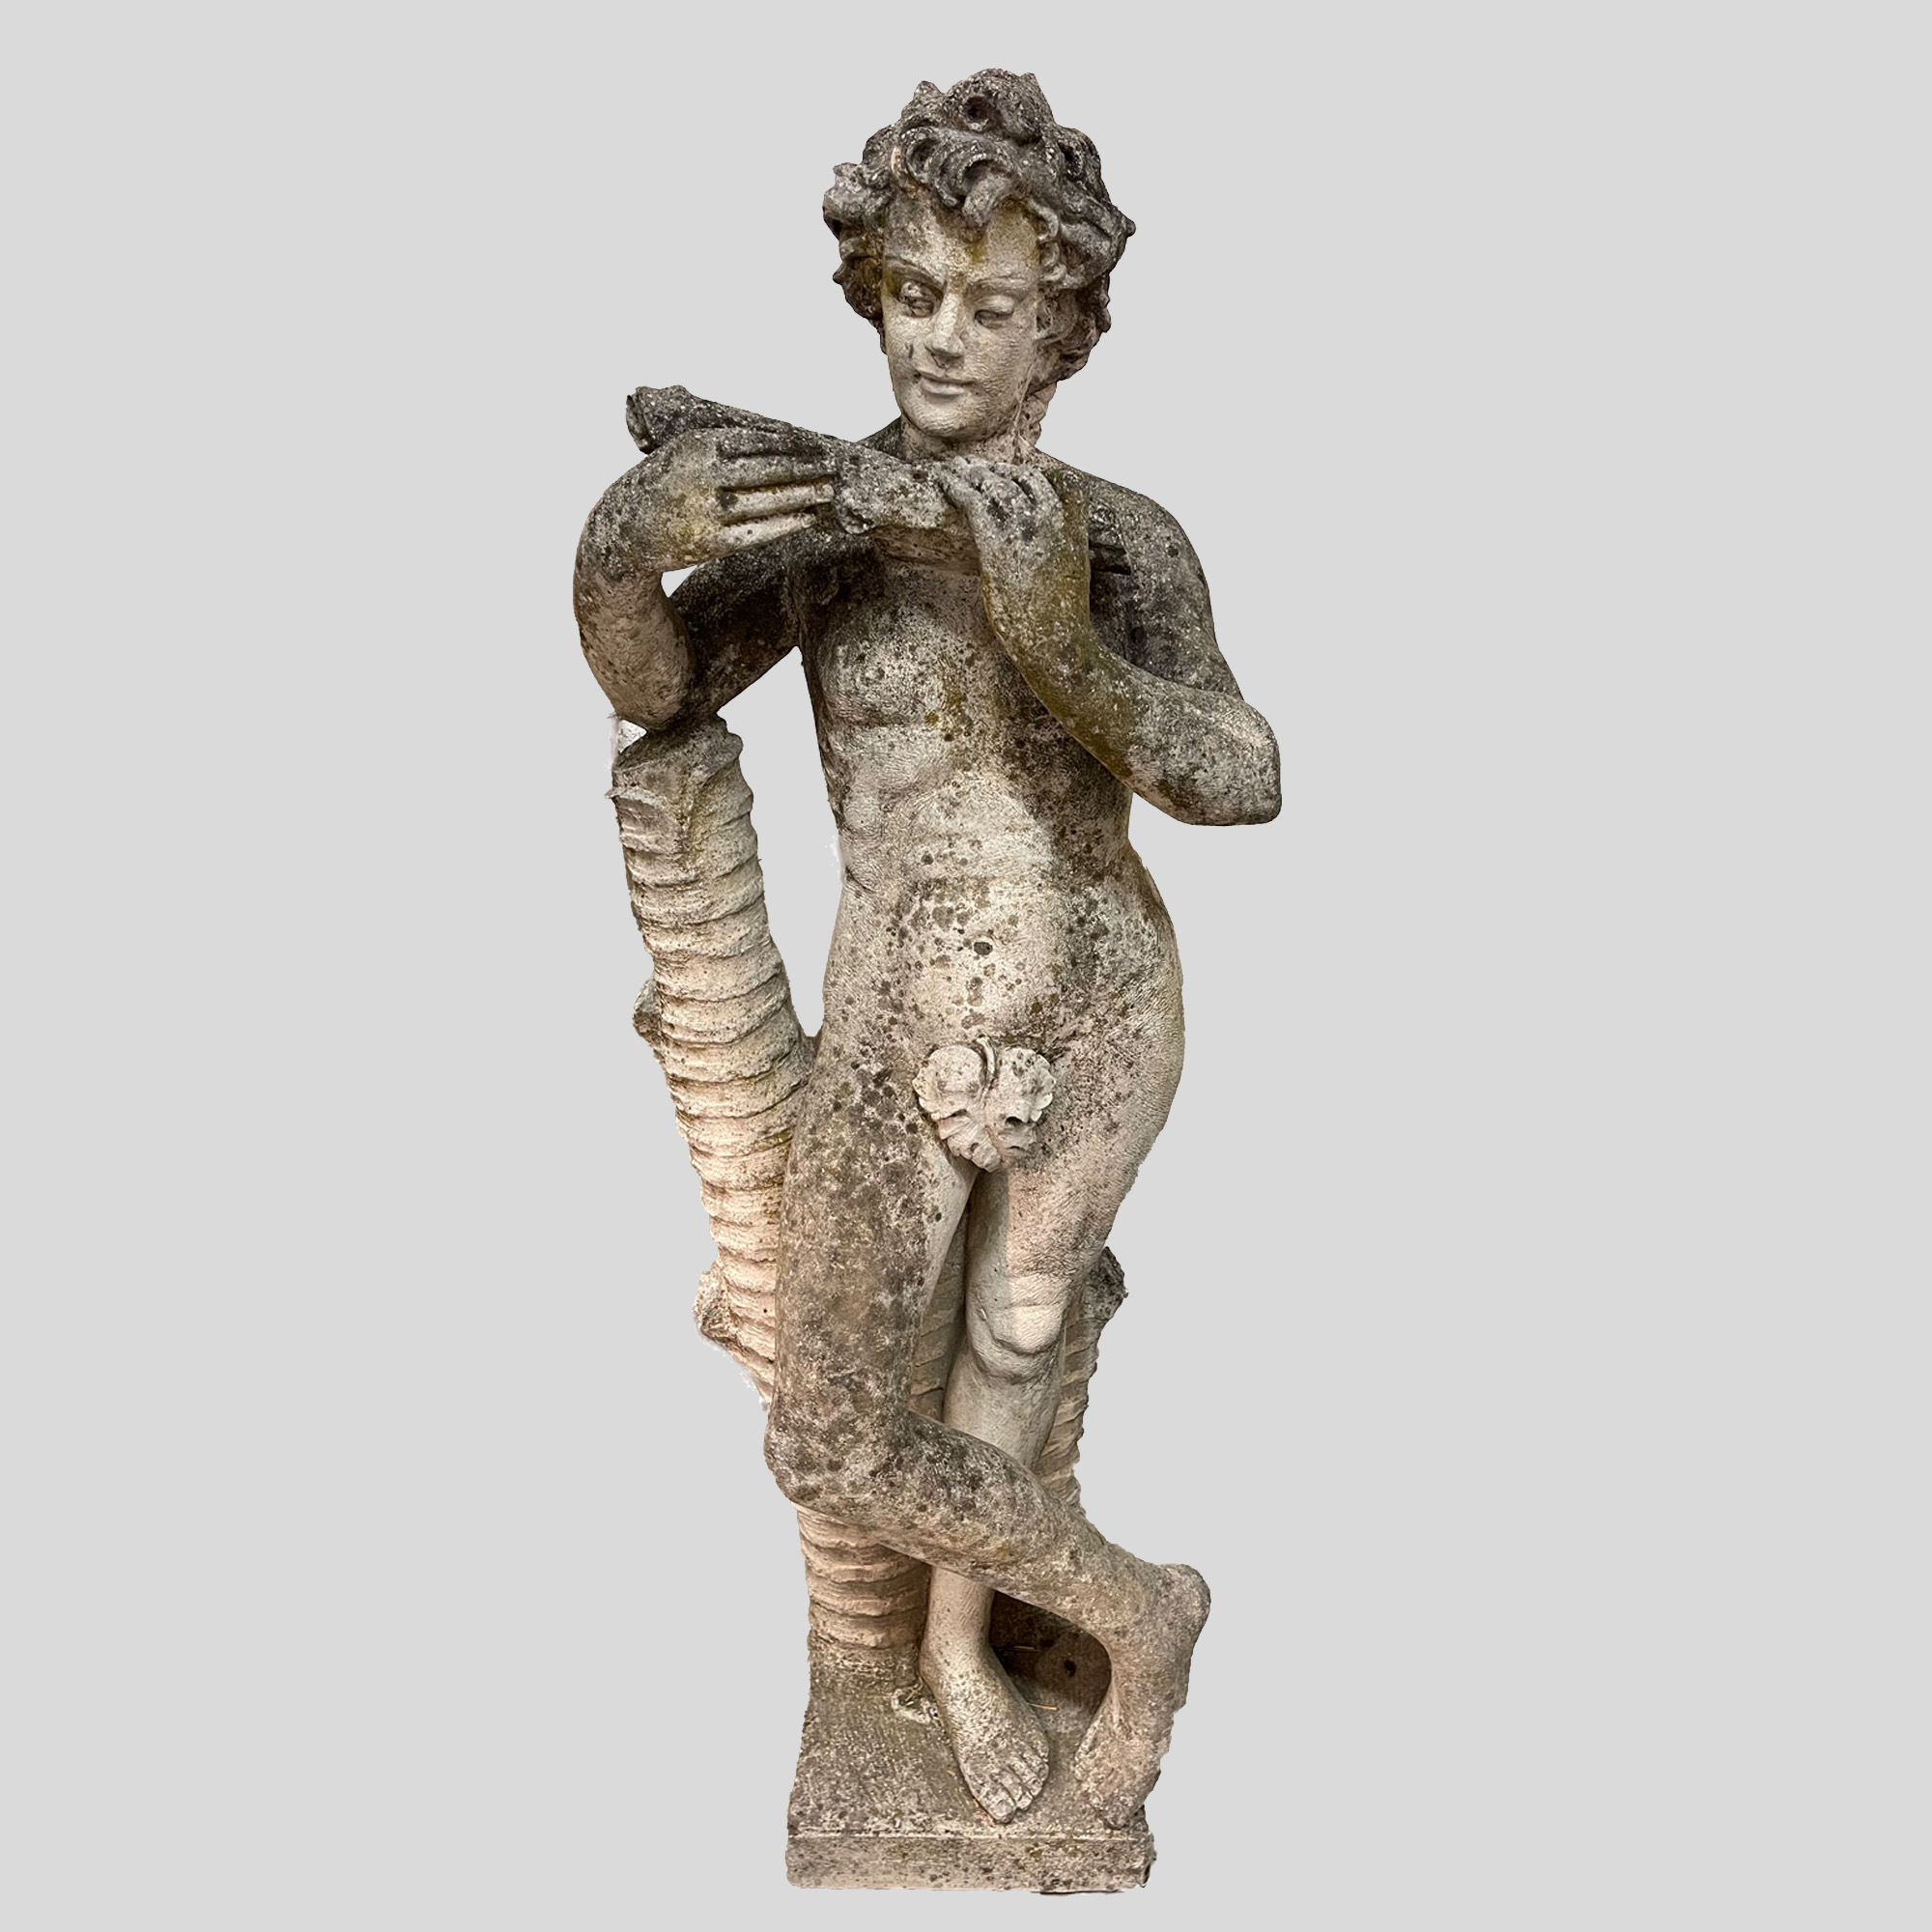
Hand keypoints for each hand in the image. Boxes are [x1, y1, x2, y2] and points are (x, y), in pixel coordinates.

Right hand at [626, 426, 835, 571]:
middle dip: (806, 467)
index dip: (791, 443)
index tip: (815, 444)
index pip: (758, 440)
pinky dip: (788, 523)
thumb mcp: (683, 452)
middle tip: (834, 466)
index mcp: (699, 445)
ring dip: (804, 495)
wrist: (627, 532)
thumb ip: (720, 445)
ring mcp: (711, 510)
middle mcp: (706, 476)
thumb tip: (774, 443)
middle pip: (770, 469)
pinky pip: (761, 531)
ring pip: (770, 500)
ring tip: (829, 491)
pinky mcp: (714, 542)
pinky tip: (808, 517)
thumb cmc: (663, 486)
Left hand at [934, 461, 1091, 649]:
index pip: (1066, 482)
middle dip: (1001, 470)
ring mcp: (1025, 531)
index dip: (1041, 475)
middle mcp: (1052, 522)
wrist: (1059, 645)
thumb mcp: (1073, 580)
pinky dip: (955, 486)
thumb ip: (1062, 556)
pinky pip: (973, 502)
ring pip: (997, 484)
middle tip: (976, 467)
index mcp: (1074, 529)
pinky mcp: (997, 545)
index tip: (1019, 474)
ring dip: (973, 472)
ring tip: (954, 468)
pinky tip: (942, 481)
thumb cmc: (1064, 623)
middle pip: (1025, 477)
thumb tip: (1048, 558)